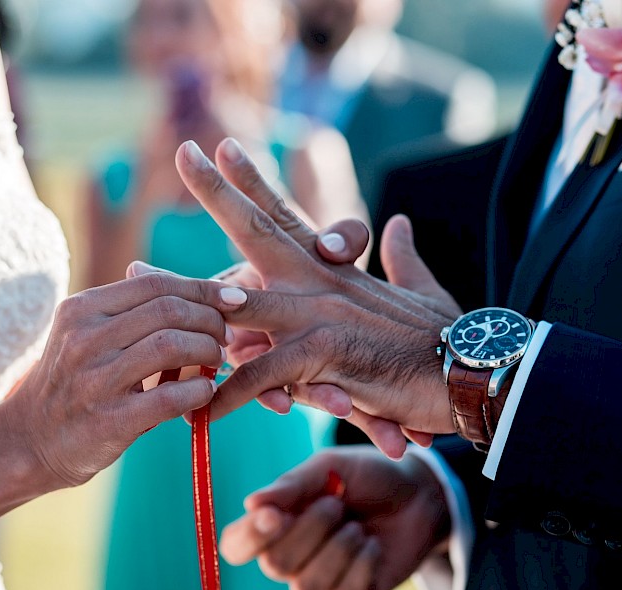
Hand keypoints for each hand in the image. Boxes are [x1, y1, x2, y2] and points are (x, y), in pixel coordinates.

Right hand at [0, 272, 239, 487]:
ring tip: (214, 361)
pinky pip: (171, 397)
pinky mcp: (110, 420)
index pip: (155, 284)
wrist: (30, 440)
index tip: (232, 300)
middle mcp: (84, 338)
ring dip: (207, 351)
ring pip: (172, 345)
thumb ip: (131, 309)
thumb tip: (190, 285)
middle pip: (169, 310)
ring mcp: (95, 380)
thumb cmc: (73, 381)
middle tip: (224, 337)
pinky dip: (199, 391)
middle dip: (211, 321)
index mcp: (82, 309)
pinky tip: (204, 392)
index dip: (202, 289)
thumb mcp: (86, 334)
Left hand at [174, 137, 461, 457]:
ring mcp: (322, 314)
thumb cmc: (448, 337)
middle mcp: (324, 280)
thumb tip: (397, 224)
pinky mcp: (327, 354)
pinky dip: (231, 395)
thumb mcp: (421, 290)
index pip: (290, 215)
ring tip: (147, 280)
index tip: (226, 148)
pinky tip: (200, 411)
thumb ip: (400, 257)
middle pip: (262, 229)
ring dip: (194, 298)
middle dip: (220, 192)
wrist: (474, 372)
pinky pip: (265, 375)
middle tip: (185, 152)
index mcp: (337, 268)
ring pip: (244, 301)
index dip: (256, 181)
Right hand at [219, 446, 450, 589]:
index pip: (236, 545)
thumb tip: (251, 503)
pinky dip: (362, 565)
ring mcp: (320, 581)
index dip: (250, 536)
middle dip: (310, 531)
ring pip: (307, 588)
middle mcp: (290, 556)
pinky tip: (373, 545)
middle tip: (336, 504)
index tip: (276, 515)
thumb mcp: (331, 467)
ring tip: (357, 526)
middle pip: (275, 565)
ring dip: (337, 551)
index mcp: (275, 521)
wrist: (419, 494)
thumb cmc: (367, 475)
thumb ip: (293, 485)